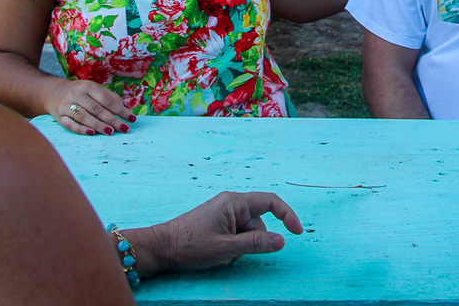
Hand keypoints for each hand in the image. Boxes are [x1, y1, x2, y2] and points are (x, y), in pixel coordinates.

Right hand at [48, 79, 134, 135]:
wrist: (55, 93)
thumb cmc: (83, 93)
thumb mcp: (95, 90)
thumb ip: (111, 98)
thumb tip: (127, 110)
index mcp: (88, 86)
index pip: (107, 99)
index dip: (120, 109)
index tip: (132, 118)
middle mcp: (76, 94)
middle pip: (97, 109)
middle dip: (112, 119)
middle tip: (125, 128)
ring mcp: (66, 105)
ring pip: (83, 116)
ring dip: (98, 125)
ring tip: (111, 132)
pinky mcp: (60, 116)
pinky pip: (70, 124)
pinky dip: (81, 129)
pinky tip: (92, 133)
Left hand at [150, 191, 304, 272]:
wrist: (161, 247)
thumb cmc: (189, 246)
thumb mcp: (226, 248)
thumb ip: (255, 244)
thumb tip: (281, 241)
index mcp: (234, 202)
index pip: (270, 202)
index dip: (287, 215)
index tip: (296, 232)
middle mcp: (230, 203)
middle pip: (258, 222)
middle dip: (252, 242)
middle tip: (232, 254)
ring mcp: (223, 212)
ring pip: (247, 231)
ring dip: (240, 247)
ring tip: (220, 255)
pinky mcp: (217, 221)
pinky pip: (235, 233)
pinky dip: (232, 246)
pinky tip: (216, 254)